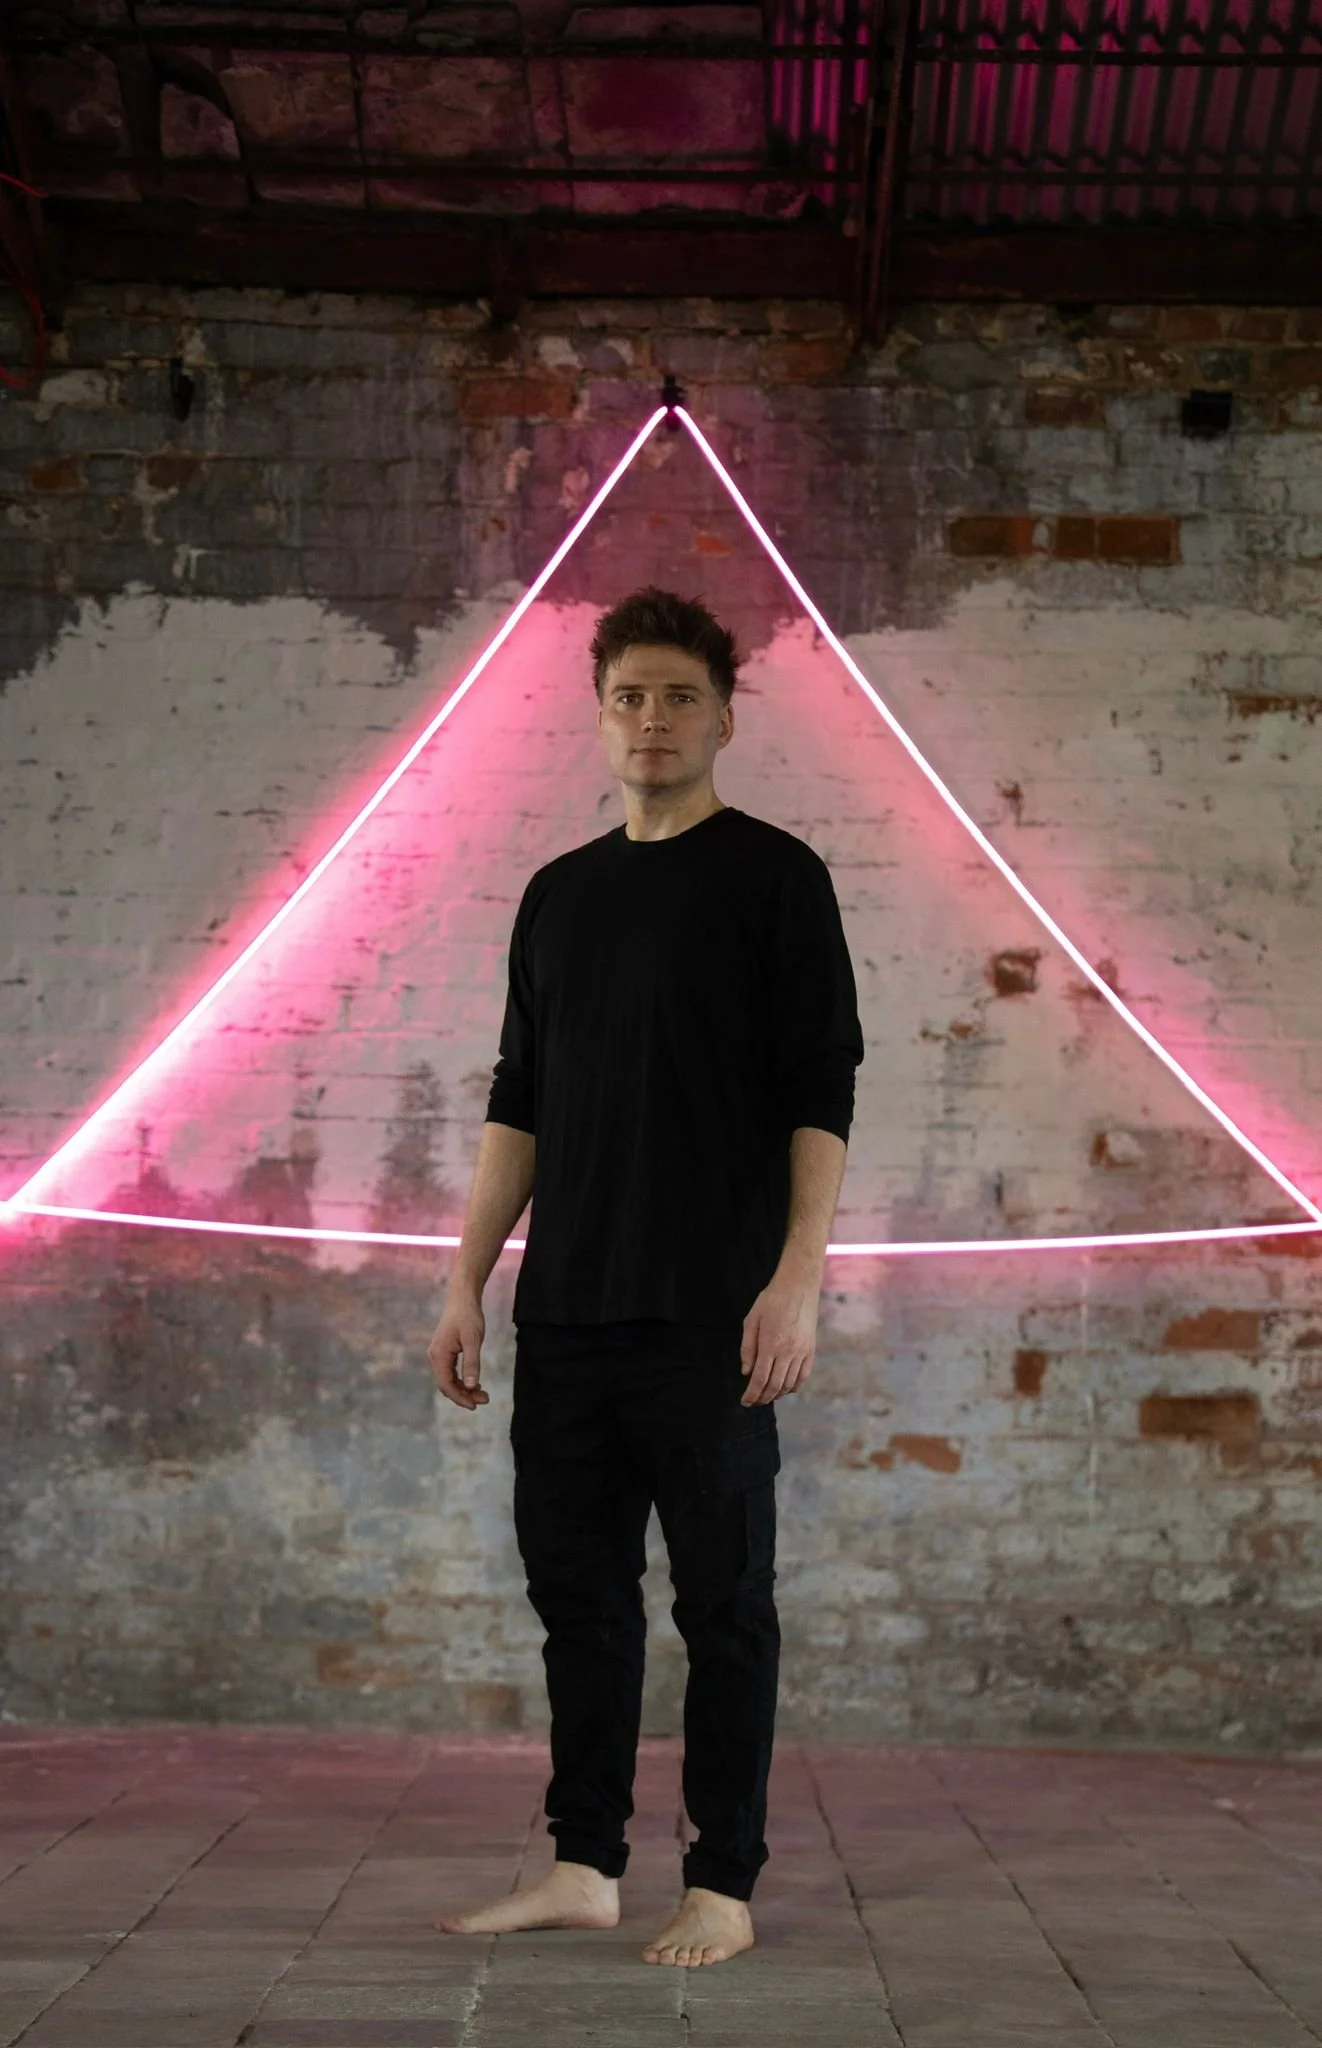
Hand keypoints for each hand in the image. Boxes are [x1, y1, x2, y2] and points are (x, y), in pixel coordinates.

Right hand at [428, 1286, 488, 1409]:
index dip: (460, 1398)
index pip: (446, 1384)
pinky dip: (462, 1379)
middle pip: (446, 1384)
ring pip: (449, 1379)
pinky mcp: (445, 1351)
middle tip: (484, 1400)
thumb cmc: (468, 1316)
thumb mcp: (473, 1340)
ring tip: (483, 1394)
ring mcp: (439, 1354)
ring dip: (464, 1388)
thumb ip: (472, 1363)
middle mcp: (436, 1356)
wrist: (463, 1297)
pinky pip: (451, 1371)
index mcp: (439, 1355)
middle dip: (464, 1395)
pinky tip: (475, 1383)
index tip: (475, 1405)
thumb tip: (471, 1386)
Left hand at [739, 1267, 819, 1404]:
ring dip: (777, 1394)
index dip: (752, 1394)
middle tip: (754, 1402)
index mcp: (770, 1344)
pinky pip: (803, 1376)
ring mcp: (802, 1352)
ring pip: (789, 1384)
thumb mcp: (751, 1320)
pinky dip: (793, 1387)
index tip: (745, 1402)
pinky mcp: (811, 1350)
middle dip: (763, 1398)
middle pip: (774, 1385)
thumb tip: (746, 1372)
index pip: (760, 1379)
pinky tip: (785, 1388)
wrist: (798, 1287)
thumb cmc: (771, 1301)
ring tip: (767, 1396)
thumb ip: (748, 1348)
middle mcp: (788, 1351)